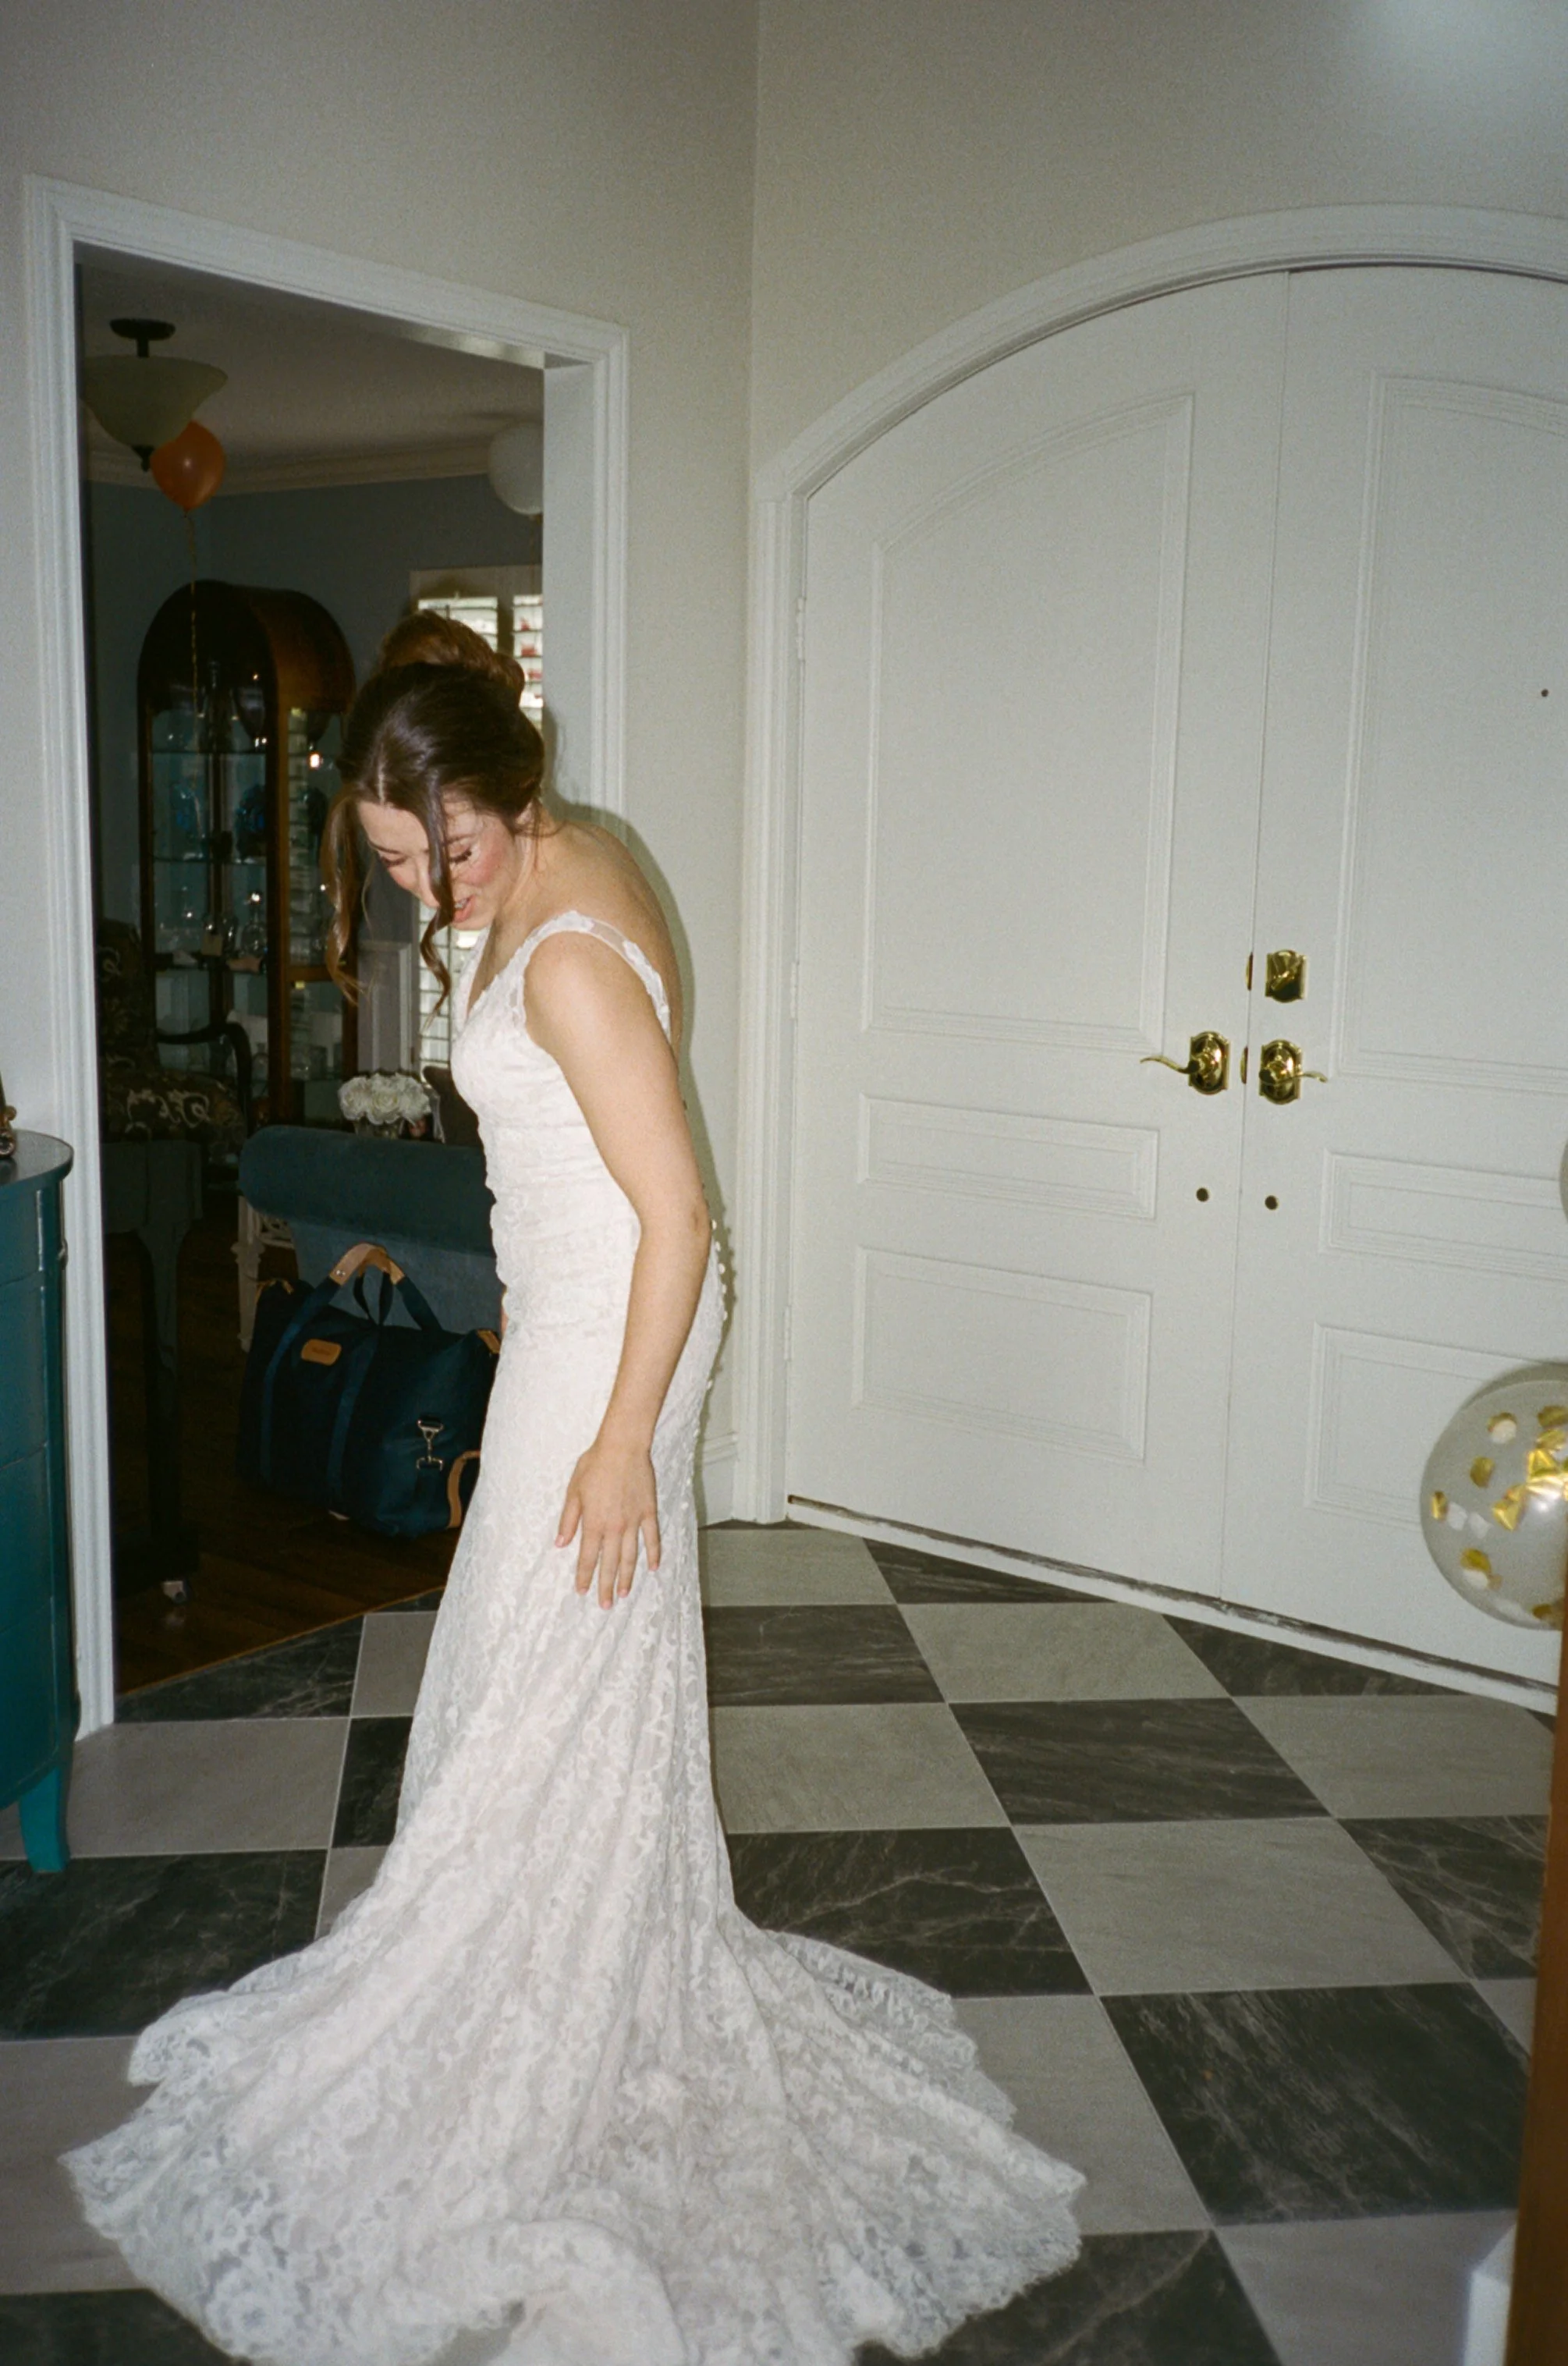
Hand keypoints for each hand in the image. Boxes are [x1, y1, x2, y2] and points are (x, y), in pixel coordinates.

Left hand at [557, 1432, 660, 1607]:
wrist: (623, 1447)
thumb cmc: (594, 1465)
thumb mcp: (573, 1491)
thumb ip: (568, 1519)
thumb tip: (561, 1543)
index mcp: (594, 1523)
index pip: (587, 1557)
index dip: (584, 1576)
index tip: (582, 1592)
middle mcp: (614, 1527)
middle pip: (609, 1564)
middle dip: (605, 1586)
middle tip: (605, 1605)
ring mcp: (634, 1521)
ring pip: (631, 1556)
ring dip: (627, 1577)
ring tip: (625, 1594)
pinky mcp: (648, 1512)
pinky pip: (652, 1538)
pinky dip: (654, 1554)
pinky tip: (654, 1568)